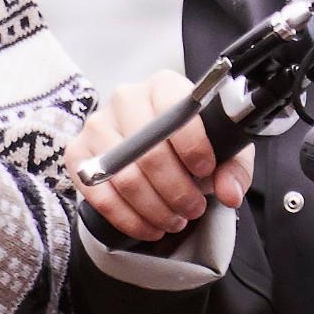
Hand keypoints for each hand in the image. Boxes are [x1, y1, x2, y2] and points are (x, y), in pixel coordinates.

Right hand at [83, 71, 251, 244]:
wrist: (158, 143)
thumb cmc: (191, 142)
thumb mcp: (224, 149)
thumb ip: (234, 168)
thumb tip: (229, 192)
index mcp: (163, 86)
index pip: (175, 114)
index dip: (194, 148)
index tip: (205, 172)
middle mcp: (126, 99)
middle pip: (149, 154)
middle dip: (177, 192)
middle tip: (193, 208)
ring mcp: (98, 126)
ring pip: (126, 179)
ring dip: (155, 210)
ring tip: (174, 221)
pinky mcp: (79, 154)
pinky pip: (100, 195)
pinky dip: (128, 220)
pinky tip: (149, 227)